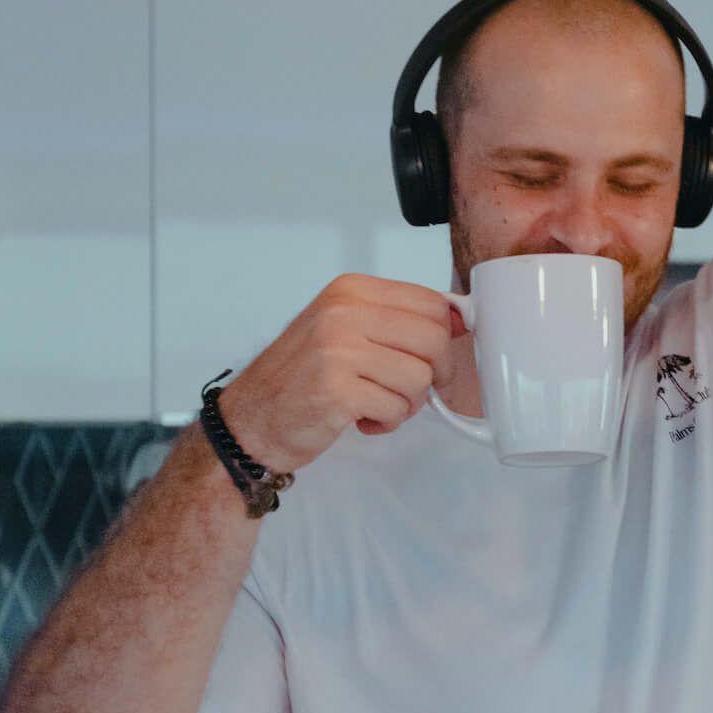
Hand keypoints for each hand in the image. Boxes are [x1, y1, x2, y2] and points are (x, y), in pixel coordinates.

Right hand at [218, 274, 467, 473]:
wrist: (252, 419)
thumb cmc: (302, 377)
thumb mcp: (346, 329)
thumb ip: (397, 321)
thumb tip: (460, 320)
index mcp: (352, 290)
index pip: (433, 304)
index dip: (445, 338)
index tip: (431, 358)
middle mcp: (343, 312)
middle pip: (435, 340)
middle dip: (432, 374)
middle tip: (405, 389)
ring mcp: (338, 349)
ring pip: (420, 378)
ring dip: (405, 403)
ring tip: (374, 403)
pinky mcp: (336, 390)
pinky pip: (396, 409)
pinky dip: (386, 422)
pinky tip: (359, 418)